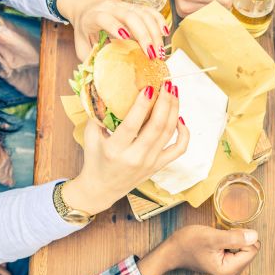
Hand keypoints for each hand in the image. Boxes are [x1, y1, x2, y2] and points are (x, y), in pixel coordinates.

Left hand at [56, 0, 168, 60]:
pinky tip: (165, 34)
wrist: (86, 9)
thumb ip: (90, 59)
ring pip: (144, 14)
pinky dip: (160, 22)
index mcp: (94, 17)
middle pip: (131, 16)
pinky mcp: (136, 7)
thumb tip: (102, 78)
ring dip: (155, 32)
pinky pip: (151, 11)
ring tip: (159, 52)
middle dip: (144, 35)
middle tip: (152, 55)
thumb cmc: (86, 31)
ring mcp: (125, 6)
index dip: (115, 26)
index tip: (125, 38)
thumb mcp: (82, 46)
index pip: (105, 18)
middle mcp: (111, 8)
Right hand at [62, 82, 188, 214]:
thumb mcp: (90, 137)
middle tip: (167, 84)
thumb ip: (98, 114)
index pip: (132, 125)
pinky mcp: (159, 166)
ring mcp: (150, 162)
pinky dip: (184, 133)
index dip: (142, 105)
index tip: (149, 87)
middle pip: (157, 126)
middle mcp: (135, 157)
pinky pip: (179, 149)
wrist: (102, 189)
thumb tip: (107, 88)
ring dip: (174, 110)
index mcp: (115, 150)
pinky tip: (180, 119)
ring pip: (169, 133)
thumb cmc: (95, 160)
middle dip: (165, 102)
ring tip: (174, 93)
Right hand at [137, 226, 259, 274]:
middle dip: (238, 238)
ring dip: (234, 239)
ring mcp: (230, 268)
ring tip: (218, 239)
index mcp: (230, 270)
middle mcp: (232, 272)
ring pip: (245, 247)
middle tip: (220, 238)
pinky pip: (239, 247)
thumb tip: (255, 236)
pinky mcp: (227, 262)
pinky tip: (218, 241)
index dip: (241, 237)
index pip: (253, 249)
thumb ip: (234, 238)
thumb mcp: (211, 237)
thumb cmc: (188, 244)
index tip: (225, 236)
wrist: (173, 250)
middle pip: (251, 249)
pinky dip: (231, 240)